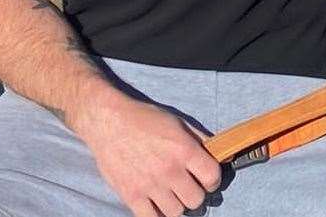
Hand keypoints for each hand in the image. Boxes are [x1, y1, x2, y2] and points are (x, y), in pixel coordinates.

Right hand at [73, 89, 221, 216]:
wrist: (108, 121)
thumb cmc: (143, 118)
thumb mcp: (177, 122)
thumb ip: (198, 139)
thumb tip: (217, 152)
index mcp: (184, 149)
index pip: (212, 176)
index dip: (213, 179)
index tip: (207, 179)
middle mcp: (169, 170)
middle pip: (196, 199)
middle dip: (195, 193)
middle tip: (188, 187)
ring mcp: (150, 185)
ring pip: (176, 212)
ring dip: (176, 204)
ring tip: (171, 194)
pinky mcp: (131, 195)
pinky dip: (156, 214)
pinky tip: (156, 204)